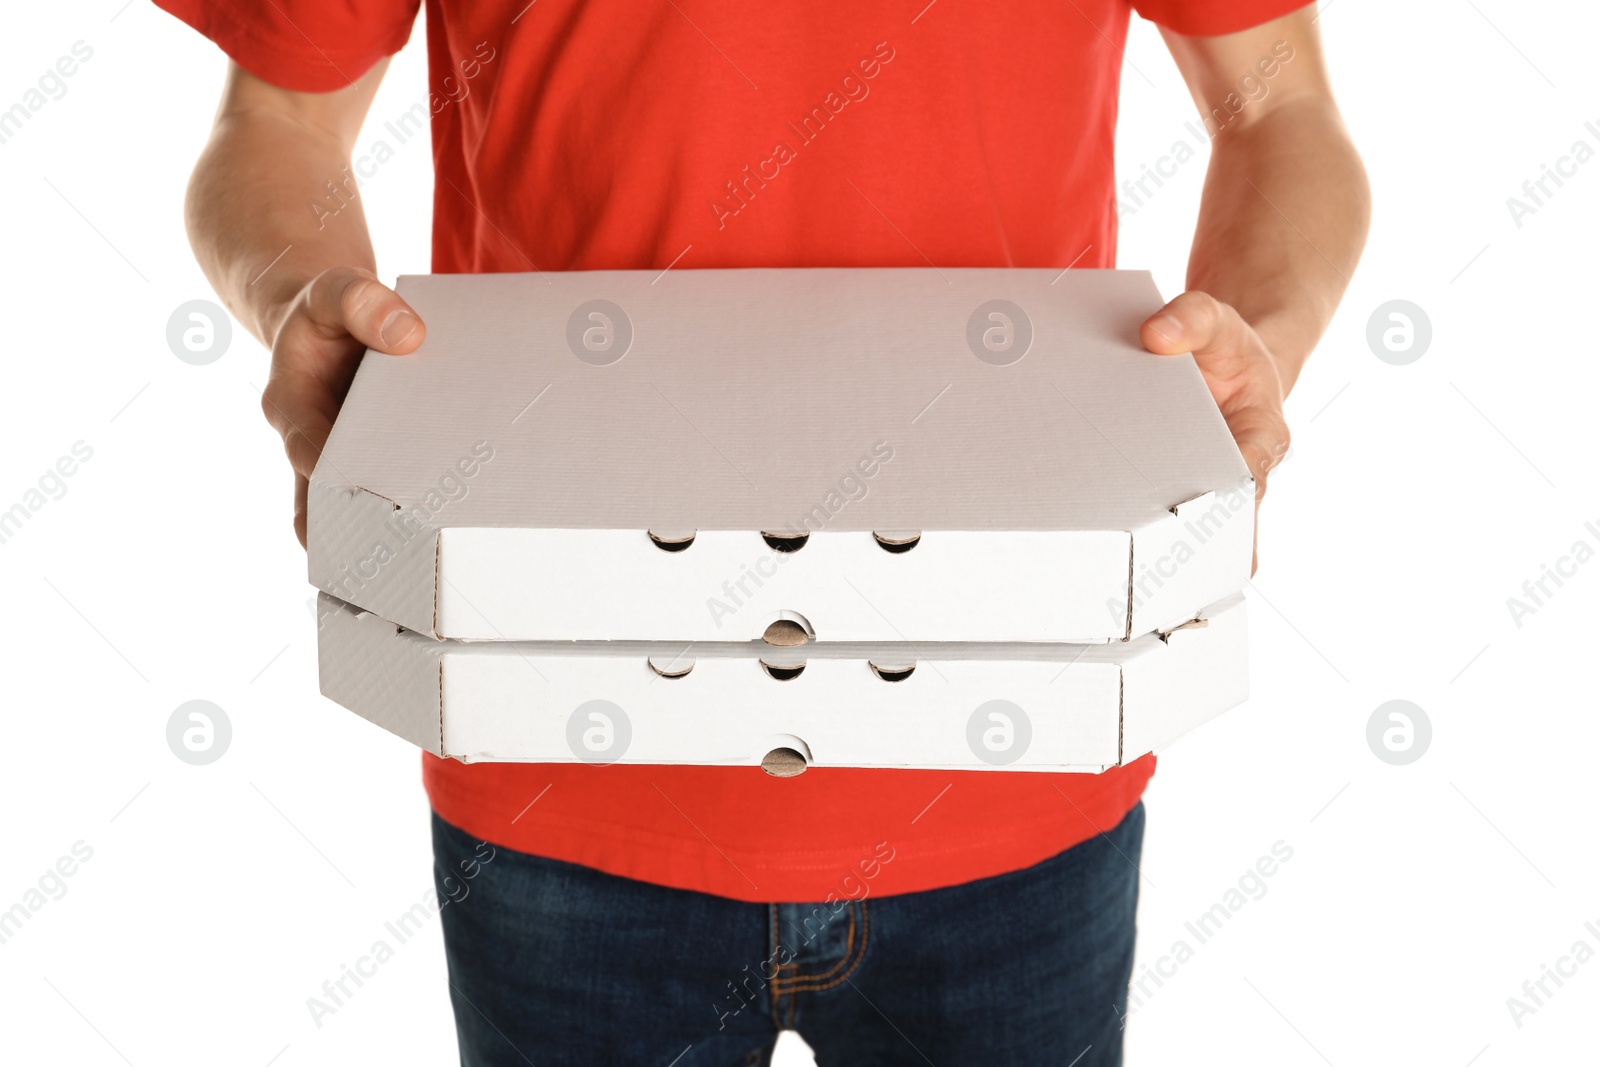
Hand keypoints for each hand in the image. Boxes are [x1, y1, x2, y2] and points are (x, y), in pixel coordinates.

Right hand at [259, 267, 424, 545]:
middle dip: (355, 527)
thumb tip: (408, 335)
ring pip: (346, 510)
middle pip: (324, 498)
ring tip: (419, 570)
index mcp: (290, 402)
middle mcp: (307, 440)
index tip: (366, 501)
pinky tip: (439, 537)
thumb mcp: (334, 289)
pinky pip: (375, 495)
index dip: (333, 477)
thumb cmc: (326, 309)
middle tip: (398, 560)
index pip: (308, 449)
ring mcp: (334, 456)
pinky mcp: (361, 459)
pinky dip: (400, 514)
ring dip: (376, 535)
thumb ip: (362, 302)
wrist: (323, 319)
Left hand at [1139, 292, 1289, 574]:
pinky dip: (1144, 546)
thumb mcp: (1218, 321)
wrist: (1222, 356)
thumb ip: (1193, 319)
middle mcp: (1240, 473)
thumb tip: (1156, 336)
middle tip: (1154, 579)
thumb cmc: (1226, 347)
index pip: (1248, 481)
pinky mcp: (1179, 492)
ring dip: (1167, 560)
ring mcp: (1209, 488)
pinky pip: (1167, 525)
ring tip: (1126, 587)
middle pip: (1220, 524)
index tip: (1197, 532)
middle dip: (1194, 553)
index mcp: (1261, 436)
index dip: (1225, 509)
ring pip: (1196, 537)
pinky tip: (1108, 568)